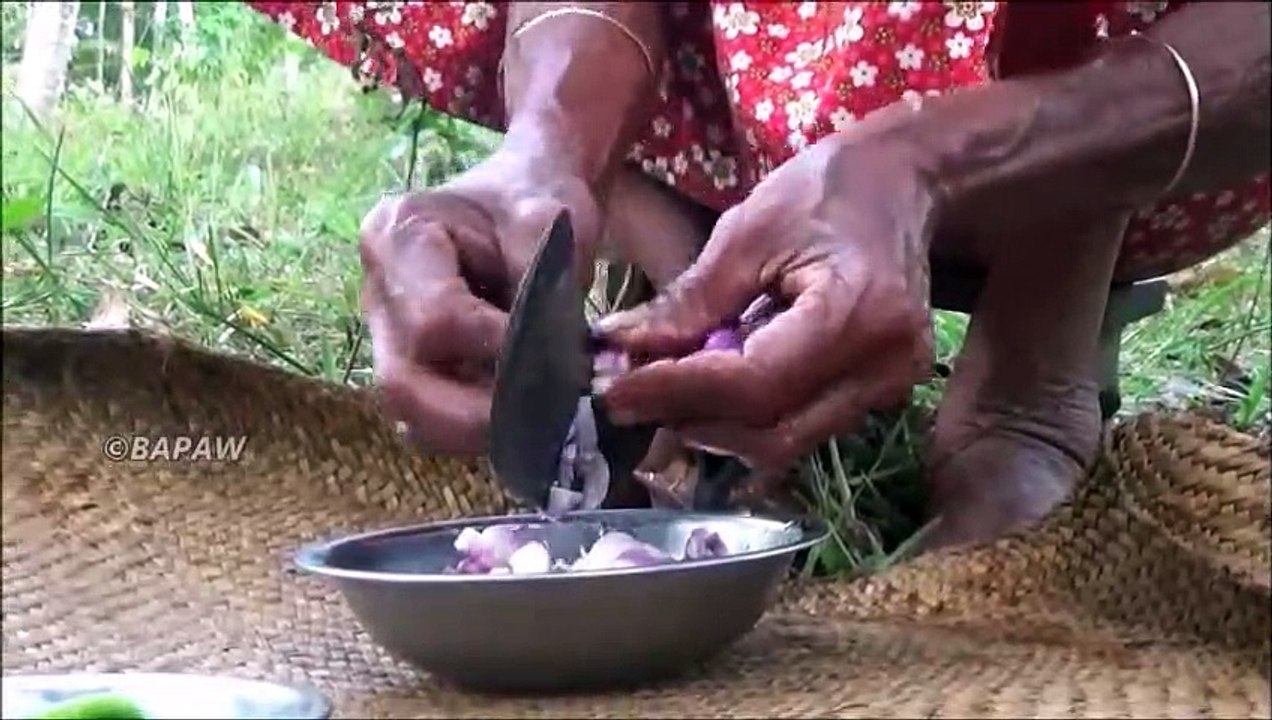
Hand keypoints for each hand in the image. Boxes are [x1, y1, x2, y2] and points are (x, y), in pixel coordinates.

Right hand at [360, 148, 600, 454]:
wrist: (527, 195)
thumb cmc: (536, 199)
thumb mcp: (551, 222)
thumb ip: (540, 287)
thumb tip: (543, 367)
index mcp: (398, 236)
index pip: (435, 320)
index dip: (497, 351)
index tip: (557, 358)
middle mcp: (377, 292)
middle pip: (403, 384)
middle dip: (478, 415)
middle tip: (549, 418)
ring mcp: (384, 335)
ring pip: (410, 416)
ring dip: (477, 432)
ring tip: (540, 420)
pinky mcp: (408, 367)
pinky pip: (429, 422)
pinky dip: (476, 432)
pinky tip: (523, 417)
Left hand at [593, 125, 938, 476]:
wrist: (907, 183)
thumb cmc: (827, 191)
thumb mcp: (749, 229)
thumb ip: (690, 300)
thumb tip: (618, 349)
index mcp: (858, 313)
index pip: (754, 383)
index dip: (677, 390)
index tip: (612, 387)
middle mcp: (885, 367)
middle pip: (770, 430)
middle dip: (688, 418)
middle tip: (625, 396)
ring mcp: (891, 388)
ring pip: (784, 441)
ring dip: (713, 426)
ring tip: (660, 391)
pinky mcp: (880, 395)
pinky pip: (801, 427)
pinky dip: (745, 417)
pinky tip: (706, 389)